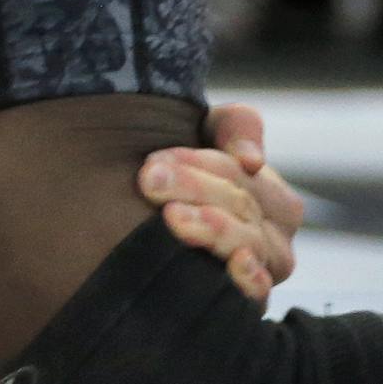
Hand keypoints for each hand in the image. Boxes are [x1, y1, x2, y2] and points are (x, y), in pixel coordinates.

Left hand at [138, 101, 303, 303]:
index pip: (239, 174)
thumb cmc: (192, 170)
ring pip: (245, 244)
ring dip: (212, 228)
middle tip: (150, 181)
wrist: (164, 208)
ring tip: (174, 218)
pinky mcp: (243, 298)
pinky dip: (250, 280)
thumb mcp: (214, 132)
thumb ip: (238, 127)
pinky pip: (259, 293)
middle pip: (238, 205)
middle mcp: (275, 237)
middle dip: (191, 188)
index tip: (155, 161)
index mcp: (276, 198)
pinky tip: (236, 265)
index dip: (197, 164)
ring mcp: (262, 269)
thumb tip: (252, 160)